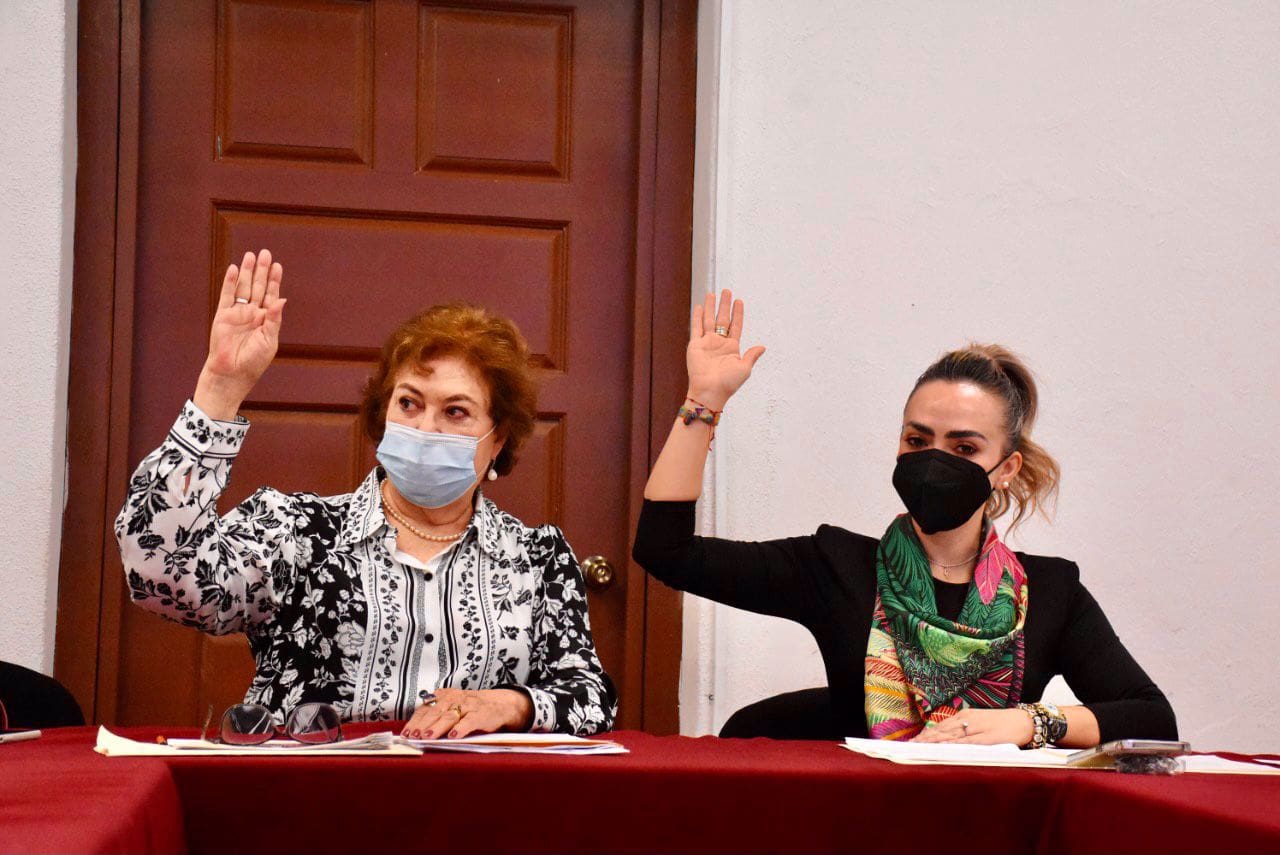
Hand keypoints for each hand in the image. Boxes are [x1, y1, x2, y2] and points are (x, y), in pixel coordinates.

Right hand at [193, 249, 285, 419]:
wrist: (232, 373)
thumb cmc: (253, 361)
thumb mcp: (269, 340)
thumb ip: (274, 319)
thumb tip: (281, 299)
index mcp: (265, 319)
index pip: (271, 295)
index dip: (274, 281)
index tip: (278, 266)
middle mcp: (252, 313)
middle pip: (257, 287)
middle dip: (262, 271)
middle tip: (266, 253)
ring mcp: (237, 313)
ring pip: (243, 288)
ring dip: (247, 272)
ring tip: (251, 255)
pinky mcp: (223, 315)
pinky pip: (227, 295)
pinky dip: (230, 282)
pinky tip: (235, 269)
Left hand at [399, 687, 533, 739]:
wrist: (500, 705)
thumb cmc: (472, 710)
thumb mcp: (453, 707)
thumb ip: (437, 715)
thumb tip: (415, 733)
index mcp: (445, 696)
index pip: (426, 708)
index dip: (415, 721)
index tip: (406, 734)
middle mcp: (455, 698)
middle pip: (435, 712)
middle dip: (423, 725)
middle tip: (414, 736)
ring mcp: (469, 705)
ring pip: (449, 716)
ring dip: (437, 727)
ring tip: (428, 737)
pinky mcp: (482, 714)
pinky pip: (469, 721)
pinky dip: (461, 728)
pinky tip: (453, 736)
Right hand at [685, 289, 765, 410]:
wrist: (709, 391)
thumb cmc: (728, 383)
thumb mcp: (744, 369)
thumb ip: (752, 355)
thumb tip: (762, 346)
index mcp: (732, 347)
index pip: (736, 325)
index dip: (738, 313)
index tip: (739, 301)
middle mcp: (719, 343)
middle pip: (723, 319)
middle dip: (725, 305)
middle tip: (727, 291)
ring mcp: (707, 343)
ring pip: (709, 320)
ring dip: (711, 307)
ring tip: (712, 293)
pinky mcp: (695, 345)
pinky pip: (696, 328)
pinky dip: (697, 317)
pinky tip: (699, 306)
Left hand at [909, 708, 1033, 746]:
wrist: (1023, 721)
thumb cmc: (1000, 723)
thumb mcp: (979, 722)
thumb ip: (964, 729)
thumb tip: (947, 737)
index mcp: (965, 716)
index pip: (941, 726)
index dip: (926, 734)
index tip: (913, 740)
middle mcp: (967, 720)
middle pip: (942, 730)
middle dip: (925, 738)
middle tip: (910, 745)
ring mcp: (977, 728)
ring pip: (951, 735)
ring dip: (935, 742)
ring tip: (921, 747)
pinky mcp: (987, 738)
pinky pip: (968, 742)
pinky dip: (956, 744)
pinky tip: (945, 747)